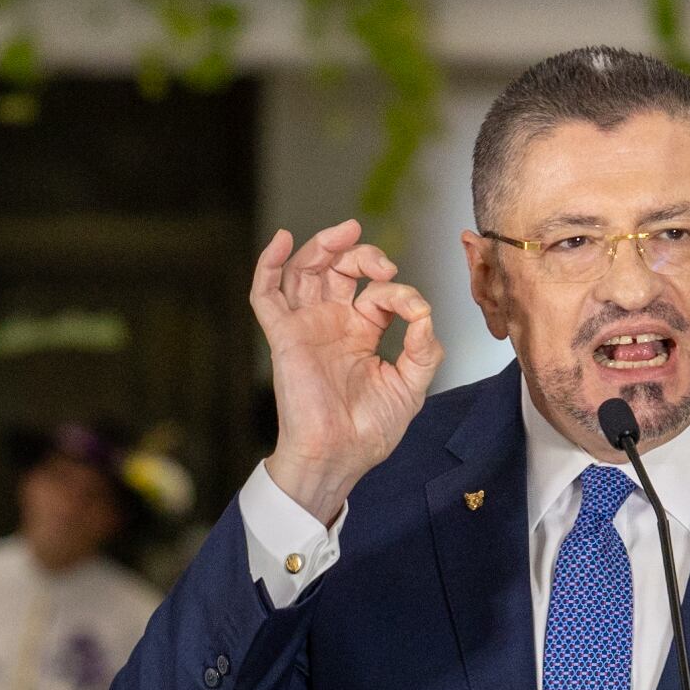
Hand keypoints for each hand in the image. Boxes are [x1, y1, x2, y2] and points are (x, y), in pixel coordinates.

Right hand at [251, 220, 444, 525]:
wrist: (338, 457)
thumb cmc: (369, 431)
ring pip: (303, 271)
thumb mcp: (411, 385)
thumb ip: (424, 348)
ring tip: (345, 232)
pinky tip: (281, 240)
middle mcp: (330, 325)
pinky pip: (266, 295)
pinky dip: (268, 264)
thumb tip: (424, 313)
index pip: (376, 292)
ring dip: (321, 245)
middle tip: (381, 262)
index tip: (413, 311)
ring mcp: (305, 328)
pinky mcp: (283, 337)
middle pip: (336, 269)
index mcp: (360, 333)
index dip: (397, 292)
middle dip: (359, 253)